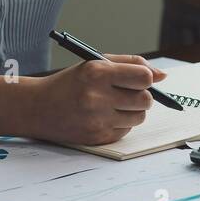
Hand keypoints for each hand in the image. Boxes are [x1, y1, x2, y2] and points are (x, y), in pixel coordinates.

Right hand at [29, 54, 167, 145]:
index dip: (145, 78)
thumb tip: (162, 76)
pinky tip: (103, 116)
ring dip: (133, 110)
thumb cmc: (71, 83)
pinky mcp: (97, 138)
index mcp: (97, 73)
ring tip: (114, 104)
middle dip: (142, 96)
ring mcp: (97, 120)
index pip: (143, 77)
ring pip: (139, 117)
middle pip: (146, 100)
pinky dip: (120, 123)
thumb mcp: (96, 63)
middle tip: (128, 93)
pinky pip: (126, 131)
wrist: (37, 107)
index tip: (139, 79)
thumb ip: (131, 64)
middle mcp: (96, 97)